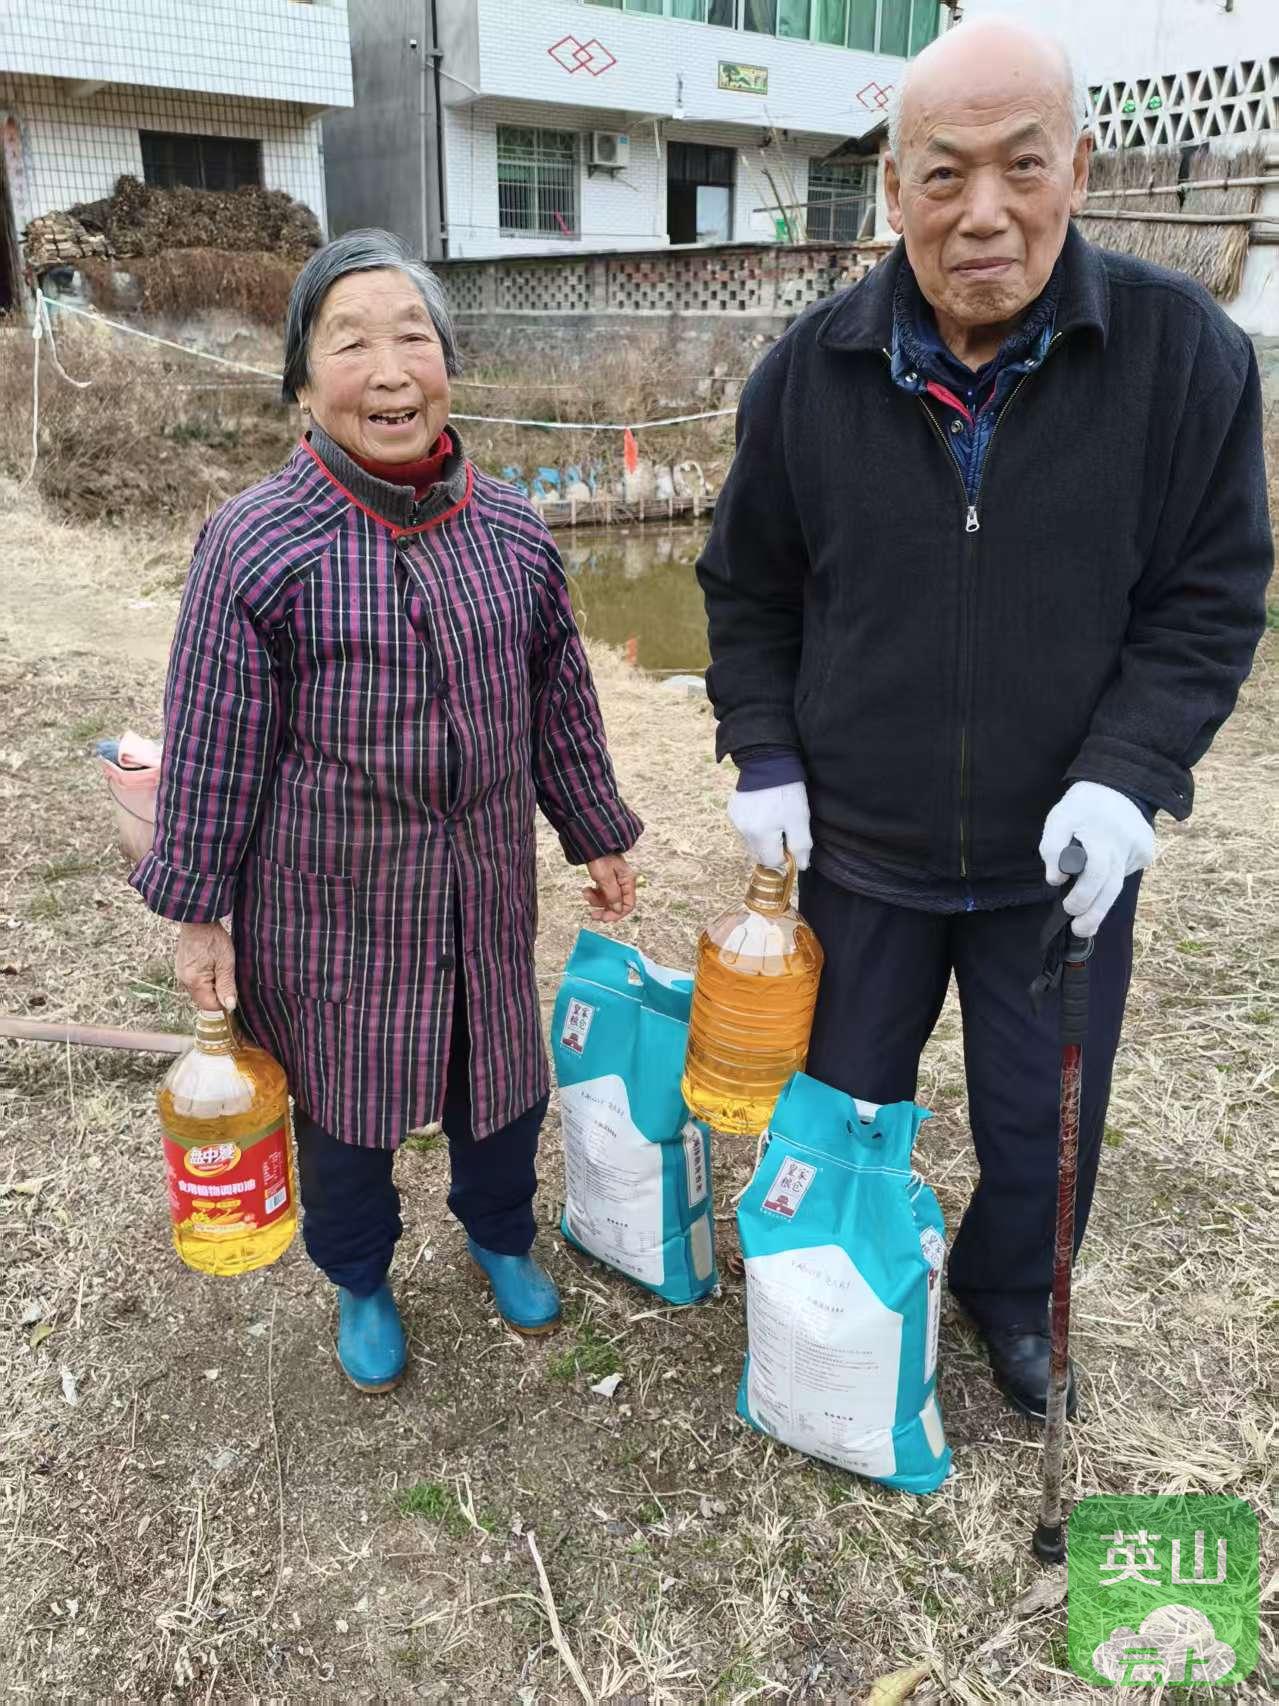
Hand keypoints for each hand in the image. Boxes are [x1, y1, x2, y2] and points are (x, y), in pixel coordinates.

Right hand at [175, 920, 237, 1011]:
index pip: (210, 1006)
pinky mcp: (182, 967)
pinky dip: (205, 977)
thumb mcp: (226, 963)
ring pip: (200, 990)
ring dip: (212, 984)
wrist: (198, 919)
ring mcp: (181, 974)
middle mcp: (184, 981)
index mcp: (194, 982)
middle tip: (226, 973)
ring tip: (219, 966)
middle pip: (204, 999)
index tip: (233, 989)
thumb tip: (229, 1006)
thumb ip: (227, 986)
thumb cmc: (213, 939)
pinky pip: (195, 980)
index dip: (224, 1001)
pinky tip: (211, 963)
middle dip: (217, 992)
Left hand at [583, 854, 636, 922]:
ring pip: (607, 899)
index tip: (604, 918)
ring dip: (595, 900)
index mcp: (627, 881)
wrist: (590, 842)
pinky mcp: (605, 878)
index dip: (617, 914)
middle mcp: (622, 882)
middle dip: (604, 908)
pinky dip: (593, 893)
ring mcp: (614, 880)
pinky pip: (601, 892)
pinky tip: (587, 889)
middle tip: (593, 914)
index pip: (628, 904)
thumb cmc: (599, 856)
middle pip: (617, 904)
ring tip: (586, 892)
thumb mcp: (605, 878)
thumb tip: (617, 910)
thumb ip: (612, 895)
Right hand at [728, 781, 811, 870]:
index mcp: (759, 836)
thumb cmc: (787, 791)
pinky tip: (763, 813)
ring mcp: (735, 822)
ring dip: (763, 840)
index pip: (772, 862)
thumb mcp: (800, 818)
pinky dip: (754, 828)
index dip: (785, 856)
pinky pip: (744, 830)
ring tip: (774, 819)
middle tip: (785, 830)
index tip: (792, 841)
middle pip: (759, 855)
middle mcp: (743, 832)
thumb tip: (801, 866)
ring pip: (751, 844)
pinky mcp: (732, 812)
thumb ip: (801, 845)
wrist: (768, 761)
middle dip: (773, 849)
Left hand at [1039, 781, 1154, 937]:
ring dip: (1102, 900)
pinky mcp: (1146, 851)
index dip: (1083, 896)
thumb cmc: (1081, 806)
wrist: (1117, 785)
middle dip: (1095, 914)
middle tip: (1080, 931)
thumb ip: (1052, 849)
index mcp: (1104, 837)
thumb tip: (1056, 880)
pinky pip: (1125, 872)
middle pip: (1112, 889)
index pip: (1096, 874)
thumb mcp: (1058, 819)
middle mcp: (1126, 846)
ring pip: (1119, 883)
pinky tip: (1103, 871)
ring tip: (1086, 920)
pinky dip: (1112, 877)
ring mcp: (1140, 850)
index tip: (1069, 908)